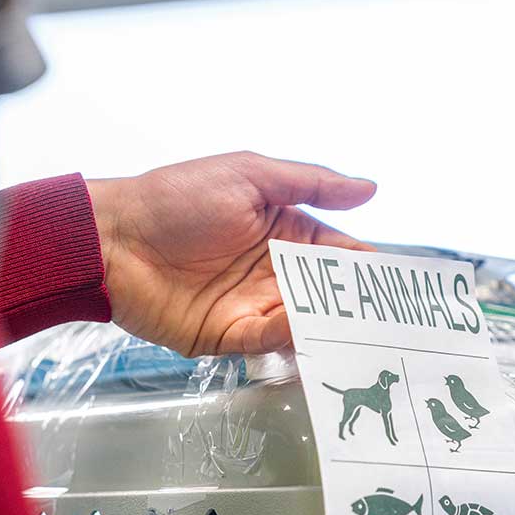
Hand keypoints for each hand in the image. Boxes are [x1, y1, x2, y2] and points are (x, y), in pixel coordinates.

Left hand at [87, 152, 374, 355]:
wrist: (112, 239)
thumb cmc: (175, 197)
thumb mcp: (249, 175)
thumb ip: (311, 183)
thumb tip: (369, 187)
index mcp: (287, 231)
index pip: (341, 254)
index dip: (370, 268)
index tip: (402, 283)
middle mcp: (276, 272)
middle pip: (331, 295)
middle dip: (360, 307)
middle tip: (394, 319)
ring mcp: (255, 305)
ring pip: (307, 322)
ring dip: (332, 326)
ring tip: (361, 332)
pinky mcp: (229, 335)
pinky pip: (271, 339)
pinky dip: (291, 336)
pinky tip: (307, 329)